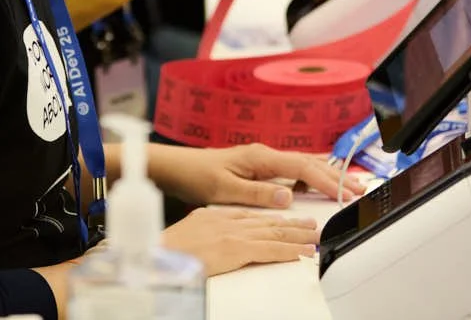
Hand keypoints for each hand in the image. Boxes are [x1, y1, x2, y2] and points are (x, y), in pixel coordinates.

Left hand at [148, 141, 363, 206]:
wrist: (180, 167)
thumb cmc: (198, 176)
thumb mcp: (224, 189)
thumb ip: (256, 194)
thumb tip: (288, 198)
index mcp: (261, 157)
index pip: (302, 168)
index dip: (326, 180)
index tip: (344, 194)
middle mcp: (266, 154)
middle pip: (309, 164)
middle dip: (336, 177)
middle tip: (360, 189)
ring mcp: (265, 159)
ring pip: (304, 166)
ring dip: (327, 175)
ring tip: (350, 185)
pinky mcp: (262, 166)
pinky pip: (294, 170)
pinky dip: (312, 175)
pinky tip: (321, 181)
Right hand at [161, 207, 318, 276]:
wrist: (155, 254)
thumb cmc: (164, 248)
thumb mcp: (187, 232)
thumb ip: (205, 230)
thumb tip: (212, 238)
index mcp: (216, 216)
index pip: (251, 216)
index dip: (272, 217)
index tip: (286, 218)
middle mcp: (228, 221)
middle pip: (267, 221)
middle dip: (292, 224)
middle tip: (311, 225)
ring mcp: (233, 233)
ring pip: (273, 233)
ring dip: (297, 236)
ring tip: (314, 238)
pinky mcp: (236, 248)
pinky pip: (269, 250)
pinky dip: (289, 251)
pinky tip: (302, 253)